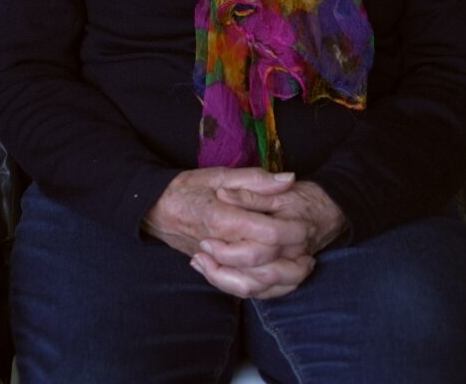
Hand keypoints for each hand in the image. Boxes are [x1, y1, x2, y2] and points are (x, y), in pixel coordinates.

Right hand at [143, 168, 345, 299]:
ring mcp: (216, 263)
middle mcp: (220, 246)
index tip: (307, 224)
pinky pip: (243, 290)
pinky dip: (267, 289)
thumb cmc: (186, 188)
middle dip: (294, 260)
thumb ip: (255, 179)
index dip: (292, 232)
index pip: (266, 234)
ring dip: (284, 279)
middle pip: (265, 265)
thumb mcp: (218, 175)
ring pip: (255, 285)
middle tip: (310, 247)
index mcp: (223, 218)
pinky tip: (282, 276)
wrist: (155, 210)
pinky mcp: (215, 272)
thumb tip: (288, 179)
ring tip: (303, 264)